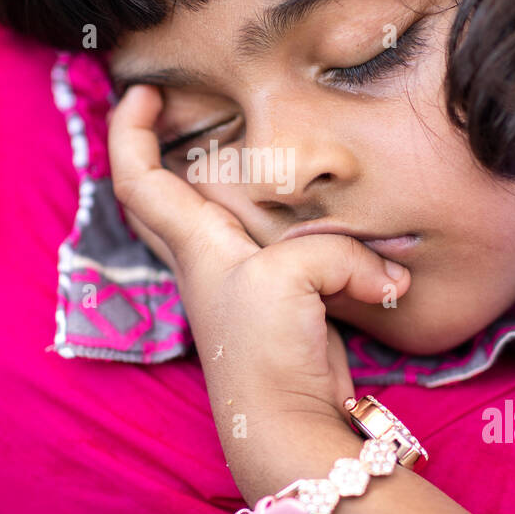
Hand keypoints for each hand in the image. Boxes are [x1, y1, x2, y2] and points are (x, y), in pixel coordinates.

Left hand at [107, 84, 411, 419]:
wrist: (288, 424)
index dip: (127, 130)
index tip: (140, 89)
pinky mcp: (281, 304)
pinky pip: (280, 246)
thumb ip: (336, 250)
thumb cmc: (267, 349)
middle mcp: (207, 262)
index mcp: (196, 245)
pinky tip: (320, 215)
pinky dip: (295, 225)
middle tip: (172, 105)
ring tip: (244, 142)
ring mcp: (239, 284)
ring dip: (219, 180)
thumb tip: (387, 276)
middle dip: (151, 147)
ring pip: (215, 217)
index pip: (137, 179)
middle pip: (156, 197)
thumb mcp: (293, 276)